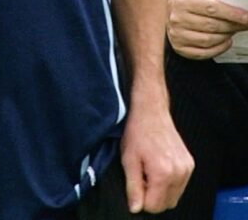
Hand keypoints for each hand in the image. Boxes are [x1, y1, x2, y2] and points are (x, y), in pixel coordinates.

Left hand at [120, 97, 193, 213]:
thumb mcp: (128, 159)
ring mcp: (187, 168)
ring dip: (161, 190)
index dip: (141, 198)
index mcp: (163, 173)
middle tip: (142, 176)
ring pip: (174, 196)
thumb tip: (135, 208)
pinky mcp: (190, 164)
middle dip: (152, 196)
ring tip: (150, 169)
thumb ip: (133, 186)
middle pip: (166, 204)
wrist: (151, 111)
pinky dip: (169, 182)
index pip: (154, 206)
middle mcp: (179, 173)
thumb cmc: (138, 131)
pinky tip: (159, 165)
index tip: (137, 183)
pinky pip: (180, 185)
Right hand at [167, 0, 247, 58]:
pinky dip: (219, 48)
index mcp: (184, 0)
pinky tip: (224, 40)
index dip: (232, 13)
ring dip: (226, 36)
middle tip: (243, 23)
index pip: (212, 8)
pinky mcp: (180, 47)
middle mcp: (178, 18)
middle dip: (232, 25)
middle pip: (212, 25)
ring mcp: (177, 34)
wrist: (171, 9)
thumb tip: (241, 4)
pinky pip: (205, 52)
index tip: (246, 17)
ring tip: (231, 30)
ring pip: (210, 40)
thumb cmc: (192, 0)